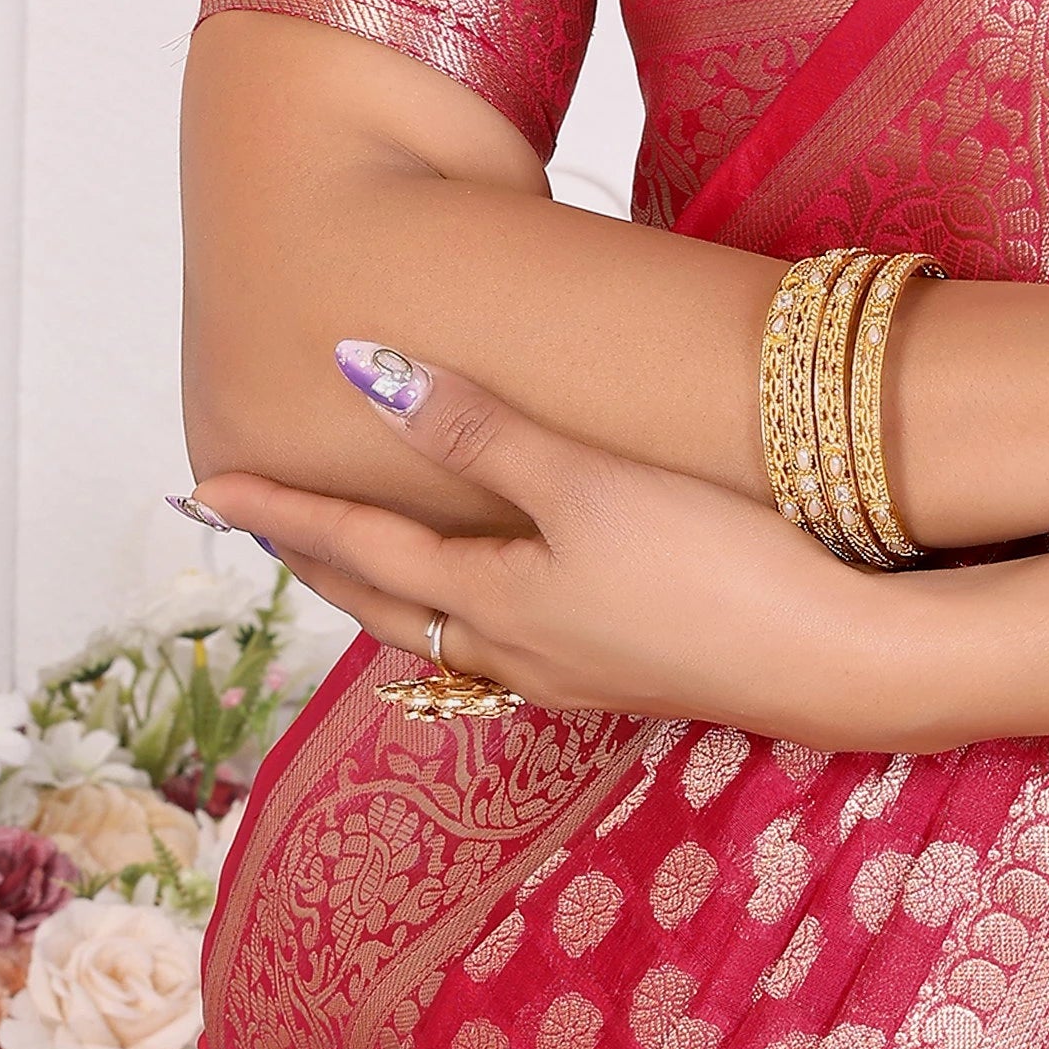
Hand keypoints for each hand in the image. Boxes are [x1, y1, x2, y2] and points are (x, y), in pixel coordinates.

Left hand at [188, 352, 912, 747]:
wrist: (841, 664)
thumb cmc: (718, 568)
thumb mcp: (590, 486)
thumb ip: (480, 433)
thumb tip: (364, 374)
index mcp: (494, 603)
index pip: (358, 549)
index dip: (282, 511)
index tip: (207, 486)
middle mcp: (517, 652)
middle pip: (387, 608)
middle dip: (321, 564)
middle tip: (266, 525)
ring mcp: (576, 673)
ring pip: (446, 635)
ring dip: (391, 595)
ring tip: (362, 558)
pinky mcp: (631, 674)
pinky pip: (506, 645)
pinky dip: (465, 612)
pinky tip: (498, 599)